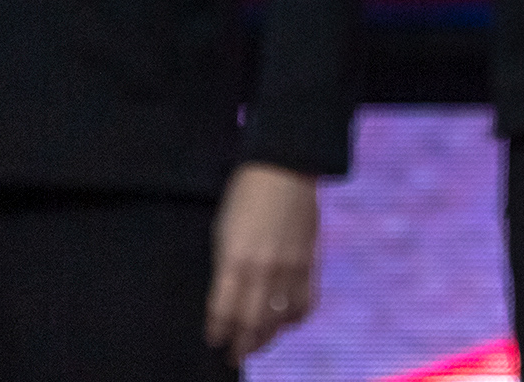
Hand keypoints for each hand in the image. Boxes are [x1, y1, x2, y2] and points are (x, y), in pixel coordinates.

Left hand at [206, 162, 317, 362]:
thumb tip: (227, 301)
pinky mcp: (310, 265)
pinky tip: (283, 321)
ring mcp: (290, 269)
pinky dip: (293, 319)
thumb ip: (226, 268)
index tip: (214, 339)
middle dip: (240, 345)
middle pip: (251, 325)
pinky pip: (304, 305)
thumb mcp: (223, 230)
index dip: (217, 331)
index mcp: (235, 260)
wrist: (284, 168)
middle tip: (233, 356)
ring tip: (256, 345)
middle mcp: (263, 270)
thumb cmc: (245, 195)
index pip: (223, 312)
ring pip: (278, 322)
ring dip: (265, 339)